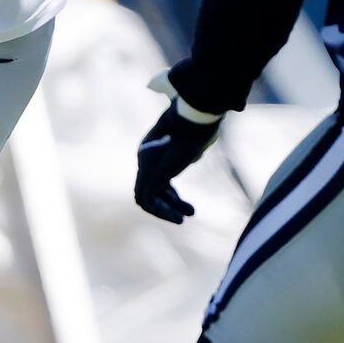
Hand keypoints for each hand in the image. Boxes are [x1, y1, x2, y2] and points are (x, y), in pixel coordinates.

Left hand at [133, 77, 222, 226]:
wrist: (193, 122)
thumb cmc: (199, 127)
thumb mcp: (192, 140)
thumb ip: (187, 150)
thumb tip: (192, 154)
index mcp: (152, 148)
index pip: (156, 177)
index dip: (170, 194)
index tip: (187, 205)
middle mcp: (145, 157)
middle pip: (151, 188)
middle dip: (170, 203)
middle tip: (189, 214)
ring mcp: (146, 166)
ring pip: (146, 198)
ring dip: (165, 211)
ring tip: (182, 221)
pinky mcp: (150, 175)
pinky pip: (149, 200)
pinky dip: (163, 211)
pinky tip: (179, 218)